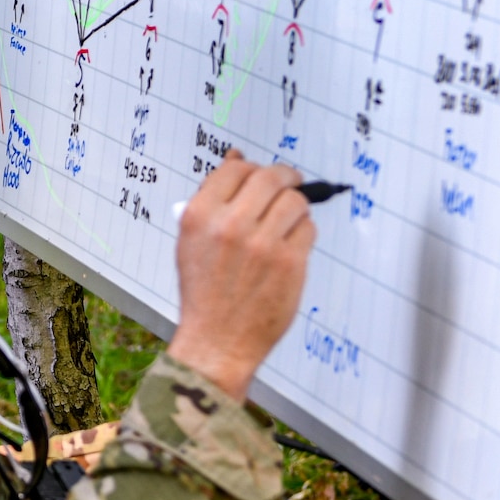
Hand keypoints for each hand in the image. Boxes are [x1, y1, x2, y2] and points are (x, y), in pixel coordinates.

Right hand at [166, 149, 314, 399]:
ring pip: (294, 201)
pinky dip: (303, 231)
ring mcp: (262, 244)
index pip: (234, 169)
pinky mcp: (290, 263)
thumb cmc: (204, 291)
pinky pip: (307, 229)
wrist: (217, 339)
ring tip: (288, 219)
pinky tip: (292, 244)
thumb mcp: (192, 240)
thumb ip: (213, 200)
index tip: (260, 176)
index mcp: (200, 216)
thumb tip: (237, 159)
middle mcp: (230, 225)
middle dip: (284, 176)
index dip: (251, 168)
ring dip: (295, 205)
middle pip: (269, 177)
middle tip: (289, 183)